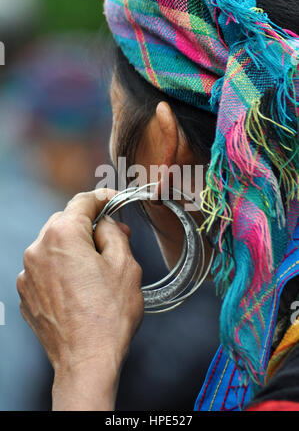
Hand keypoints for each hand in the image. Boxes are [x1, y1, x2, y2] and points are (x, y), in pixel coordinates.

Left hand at [17, 189, 143, 409]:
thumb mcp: (125, 265)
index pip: (83, 202)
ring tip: (97, 269)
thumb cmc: (109, 314)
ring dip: (74, 248)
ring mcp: (28, 273)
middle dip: (89, 226)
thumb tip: (106, 223)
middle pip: (65, 222)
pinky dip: (61, 268)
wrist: (86, 360)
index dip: (103, 198)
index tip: (115, 200)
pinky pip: (45, 268)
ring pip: (54, 245)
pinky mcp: (26, 293)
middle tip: (114, 239)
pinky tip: (79, 287)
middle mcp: (38, 249)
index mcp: (62, 235)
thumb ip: (114, 232)